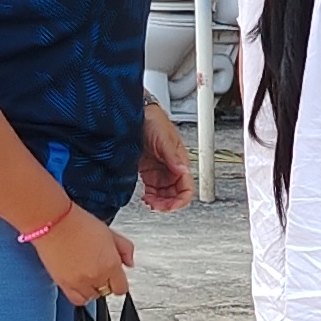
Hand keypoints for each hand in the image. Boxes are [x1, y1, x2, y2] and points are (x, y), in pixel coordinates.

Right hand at [40, 208, 136, 306]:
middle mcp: (96, 276)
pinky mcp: (63, 284)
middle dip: (106, 282)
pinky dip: (80, 294)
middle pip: (107, 291)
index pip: (122, 288)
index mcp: (111, 264)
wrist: (54, 222)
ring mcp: (79, 282)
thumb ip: (125, 249)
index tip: (115, 276)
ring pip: (92, 297)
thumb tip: (129, 262)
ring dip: (92, 288)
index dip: (119, 281)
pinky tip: (79, 283)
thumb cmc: (78, 223)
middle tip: (99, 269)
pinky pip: (77, 299)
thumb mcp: (110, 232)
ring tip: (87, 274)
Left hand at [136, 96, 192, 212]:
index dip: (180, 200)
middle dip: (168, 204)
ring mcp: (159, 170)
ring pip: (164, 195)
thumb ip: (172, 155)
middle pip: (175, 195)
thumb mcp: (163, 137)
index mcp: (179, 161)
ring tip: (149, 203)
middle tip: (156, 207)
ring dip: (158, 202)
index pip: (187, 188)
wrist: (133, 113)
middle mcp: (171, 168)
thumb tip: (183, 171)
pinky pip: (152, 190)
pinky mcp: (147, 171)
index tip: (170, 206)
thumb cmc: (151, 120)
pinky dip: (150, 197)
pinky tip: (145, 198)